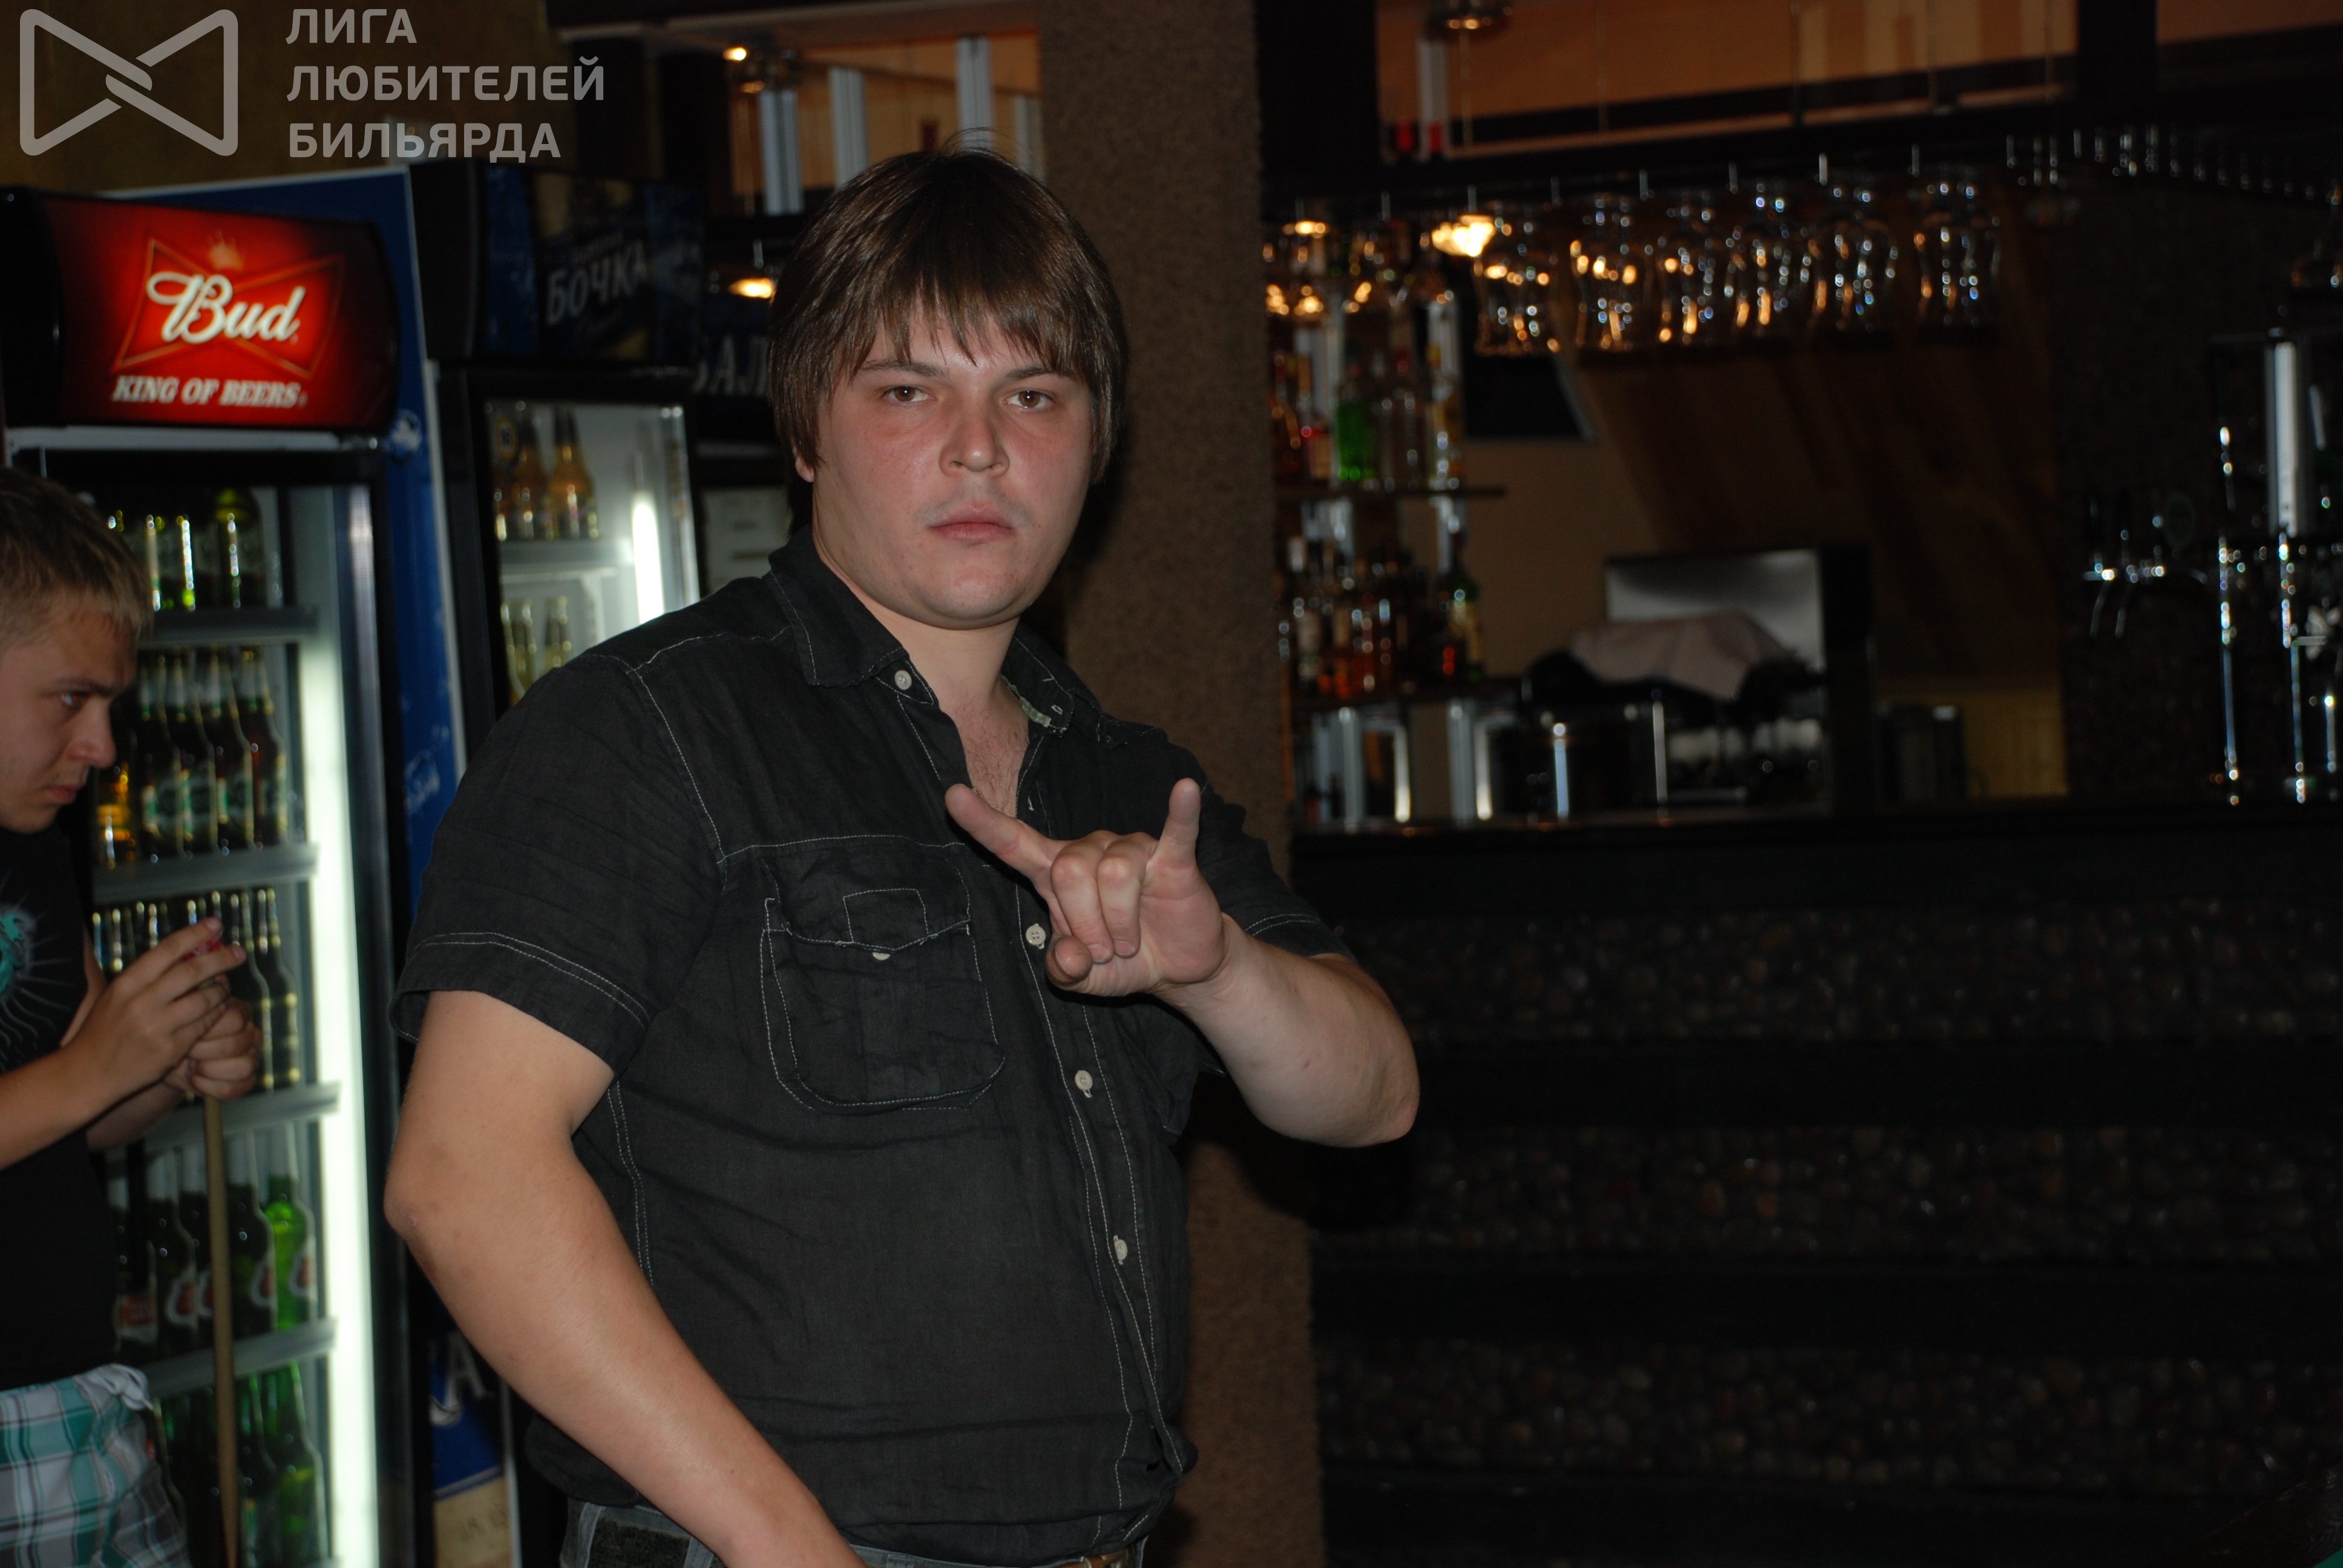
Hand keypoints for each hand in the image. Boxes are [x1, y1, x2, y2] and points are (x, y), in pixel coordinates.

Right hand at [64, 919, 247, 1105]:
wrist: (88, 1073)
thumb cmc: (104, 1030)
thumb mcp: (116, 996)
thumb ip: (147, 976)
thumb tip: (187, 951)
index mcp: (127, 983)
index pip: (167, 950)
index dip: (195, 934)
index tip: (216, 924)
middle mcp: (142, 1002)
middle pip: (191, 971)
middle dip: (221, 959)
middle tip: (240, 952)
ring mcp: (157, 1027)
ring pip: (204, 999)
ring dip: (221, 990)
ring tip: (226, 985)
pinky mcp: (171, 1049)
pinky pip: (204, 1025)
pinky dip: (215, 1014)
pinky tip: (220, 1009)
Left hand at [166, 998, 262, 1101]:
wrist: (167, 1059)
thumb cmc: (171, 1030)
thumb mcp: (177, 1008)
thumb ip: (191, 992)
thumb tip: (205, 972)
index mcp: (238, 1011)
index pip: (233, 1018)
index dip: (208, 1028)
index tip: (184, 1028)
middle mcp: (250, 1033)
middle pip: (237, 1042)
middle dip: (205, 1049)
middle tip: (186, 1049)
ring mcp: (251, 1057)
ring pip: (243, 1065)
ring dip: (209, 1068)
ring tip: (190, 1065)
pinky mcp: (245, 1080)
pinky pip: (235, 1087)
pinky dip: (209, 1086)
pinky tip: (193, 1078)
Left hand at [945, 778, 1229, 995]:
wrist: (1177, 968)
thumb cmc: (1123, 961)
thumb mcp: (1084, 979)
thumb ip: (1064, 972)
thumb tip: (1068, 957)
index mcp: (1055, 872)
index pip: (1013, 842)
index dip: (982, 822)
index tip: (953, 796)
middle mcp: (1090, 851)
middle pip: (1070, 871)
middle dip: (1086, 924)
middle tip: (1105, 950)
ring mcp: (1132, 850)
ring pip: (1115, 873)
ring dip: (1122, 923)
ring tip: (1131, 942)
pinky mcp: (1173, 859)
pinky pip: (1176, 831)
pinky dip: (1181, 812)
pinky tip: (1185, 790)